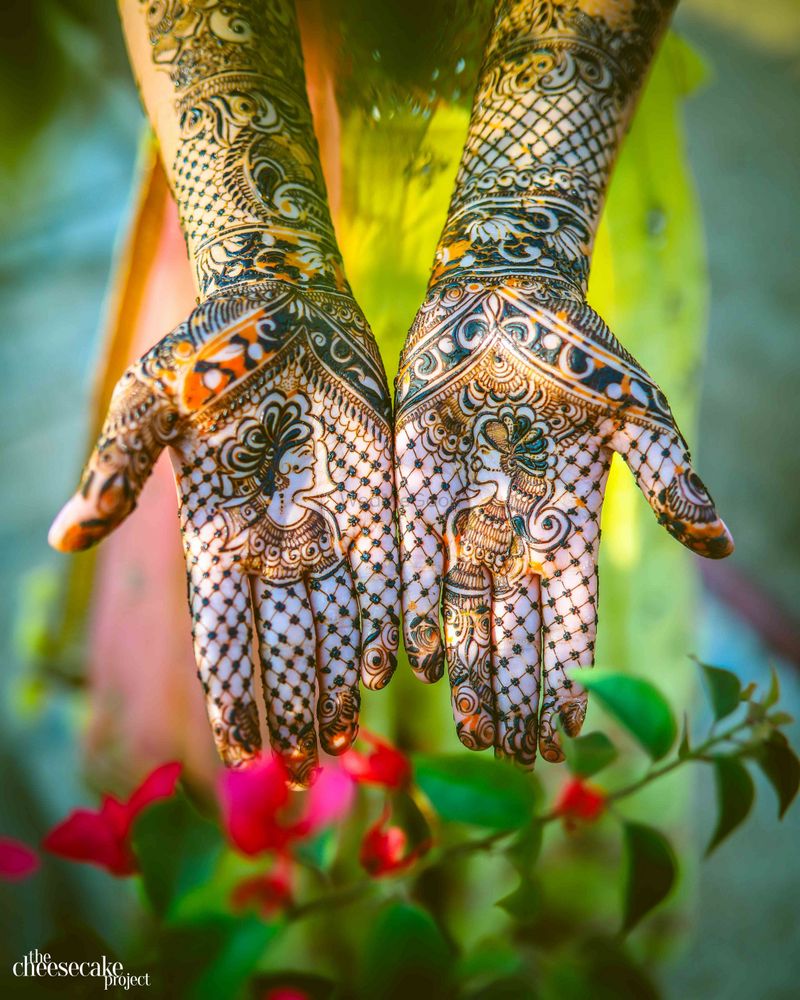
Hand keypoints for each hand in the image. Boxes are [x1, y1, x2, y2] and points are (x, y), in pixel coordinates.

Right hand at [50, 280, 398, 785]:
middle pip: (284, 640)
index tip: (245, 751)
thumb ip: (118, 468)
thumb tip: (64, 537)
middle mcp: (271, 540)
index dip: (234, 691)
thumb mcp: (149, 402)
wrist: (278, 302)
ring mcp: (324, 520)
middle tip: (304, 775)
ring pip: (335, 617)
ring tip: (347, 743)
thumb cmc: (203, 349)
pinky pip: (380, 569)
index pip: (223, 630)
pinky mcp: (370, 496)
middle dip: (292, 706)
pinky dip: (384, 618)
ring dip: (338, 681)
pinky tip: (391, 666)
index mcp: (213, 531)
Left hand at [395, 279, 732, 765]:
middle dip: (517, 689)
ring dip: (469, 669)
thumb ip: (670, 476)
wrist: (503, 298)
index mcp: (570, 519)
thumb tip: (722, 546)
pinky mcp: (414, 489)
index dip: (570, 674)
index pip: (572, 614)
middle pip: (516, 627)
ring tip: (471, 727)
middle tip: (514, 753)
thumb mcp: (635, 410)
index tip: (568, 731)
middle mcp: (514, 530)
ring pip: (464, 607)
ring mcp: (463, 513)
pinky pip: (413, 562)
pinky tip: (413, 661)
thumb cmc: (577, 350)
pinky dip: (413, 612)